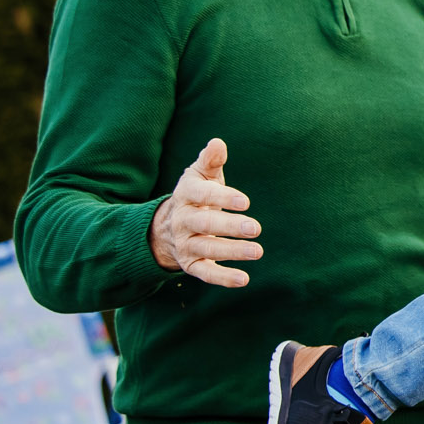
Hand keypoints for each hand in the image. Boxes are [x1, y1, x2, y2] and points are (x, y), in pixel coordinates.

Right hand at [149, 138, 261, 286]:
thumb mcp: (199, 176)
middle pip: (205, 224)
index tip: (246, 202)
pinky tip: (244, 279)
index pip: (202, 196)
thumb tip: (218, 143)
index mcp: (185, 195)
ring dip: (233, 252)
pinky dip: (223, 278)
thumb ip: (210, 160)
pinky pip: (205, 273)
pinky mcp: (190, 264)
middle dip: (230, 227)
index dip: (223, 198)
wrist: (166, 227)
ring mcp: (185, 244)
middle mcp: (182, 221)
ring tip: (258, 251)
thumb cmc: (195, 195)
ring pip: (208, 249)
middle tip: (256, 228)